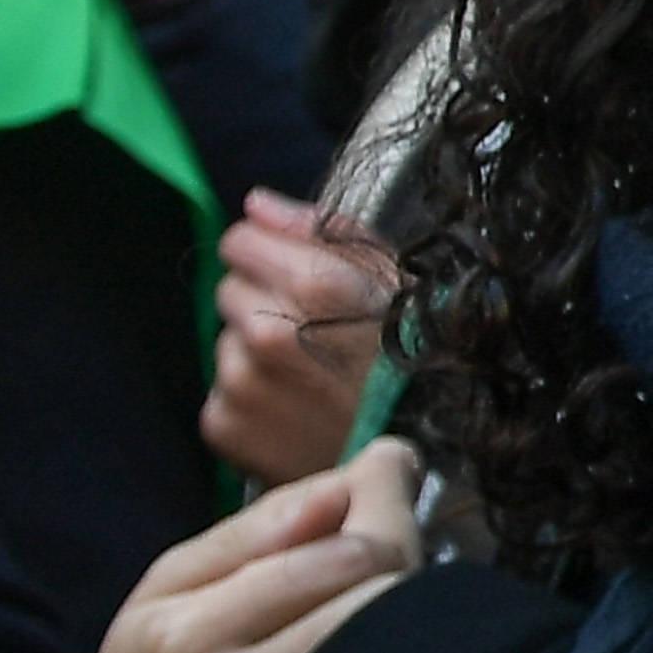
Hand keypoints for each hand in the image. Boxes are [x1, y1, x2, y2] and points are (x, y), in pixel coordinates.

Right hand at [39, 443, 417, 652]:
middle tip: (394, 537)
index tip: (392, 467)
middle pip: (374, 595)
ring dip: (410, 606)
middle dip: (401, 548)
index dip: (379, 499)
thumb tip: (348, 481)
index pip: (326, 549)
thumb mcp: (166, 595)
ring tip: (386, 596)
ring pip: (392, 646)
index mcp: (180, 631)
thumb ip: (253, 533)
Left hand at [201, 187, 394, 488]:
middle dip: (264, 303)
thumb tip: (256, 204)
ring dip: (257, 355)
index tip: (297, 278)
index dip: (270, 254)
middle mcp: (266, 330)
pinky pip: (220, 396)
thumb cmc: (423, 358)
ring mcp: (241, 382)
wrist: (432, 448)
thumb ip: (321, 231)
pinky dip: (250, 403)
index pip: (238, 240)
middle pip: (230, 290)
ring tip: (311, 381)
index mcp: (312, 284)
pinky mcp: (225, 426)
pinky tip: (296, 412)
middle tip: (316, 336)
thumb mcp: (395, 276)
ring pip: (227, 343)